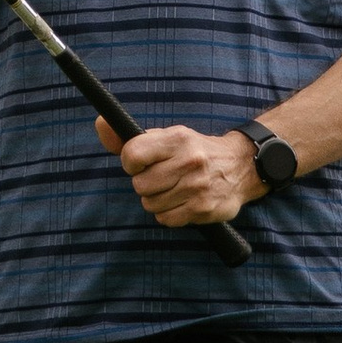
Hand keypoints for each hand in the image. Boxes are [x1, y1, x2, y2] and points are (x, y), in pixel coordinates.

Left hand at [102, 119, 259, 225]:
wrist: (241, 165)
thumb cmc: (194, 150)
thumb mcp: (167, 136)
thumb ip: (130, 137)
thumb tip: (100, 123)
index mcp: (178, 139)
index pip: (132, 154)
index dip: (130, 163)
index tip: (140, 163)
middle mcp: (189, 161)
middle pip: (140, 185)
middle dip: (146, 183)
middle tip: (162, 177)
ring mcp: (197, 187)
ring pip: (151, 204)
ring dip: (157, 200)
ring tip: (174, 188)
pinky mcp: (203, 209)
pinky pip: (166, 219)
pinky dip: (169, 213)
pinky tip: (182, 201)